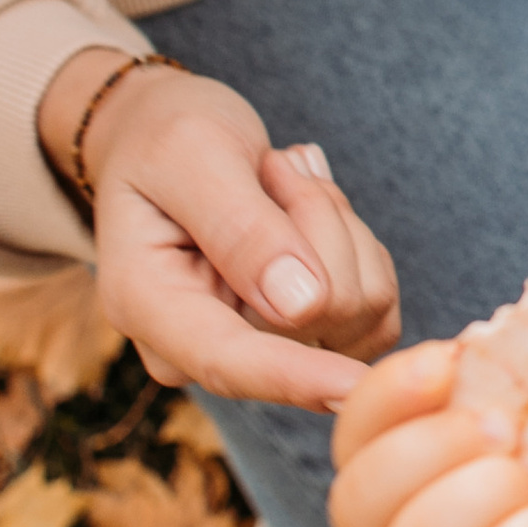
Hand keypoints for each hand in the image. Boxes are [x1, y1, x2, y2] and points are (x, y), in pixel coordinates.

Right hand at [40, 49, 397, 408]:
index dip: (295, 376)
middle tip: (274, 164)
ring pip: (361, 304)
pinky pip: (379, 304)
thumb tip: (300, 307)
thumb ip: (241, 228)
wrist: (170, 141)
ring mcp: (260, 348)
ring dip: (338, 225)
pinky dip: (358, 247)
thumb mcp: (191, 154)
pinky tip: (306, 215)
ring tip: (279, 182)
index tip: (355, 388)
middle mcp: (201, 348)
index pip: (227, 362)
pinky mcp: (310, 336)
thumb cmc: (167, 138)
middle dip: (318, 221)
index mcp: (148, 308)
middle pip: (318, 314)